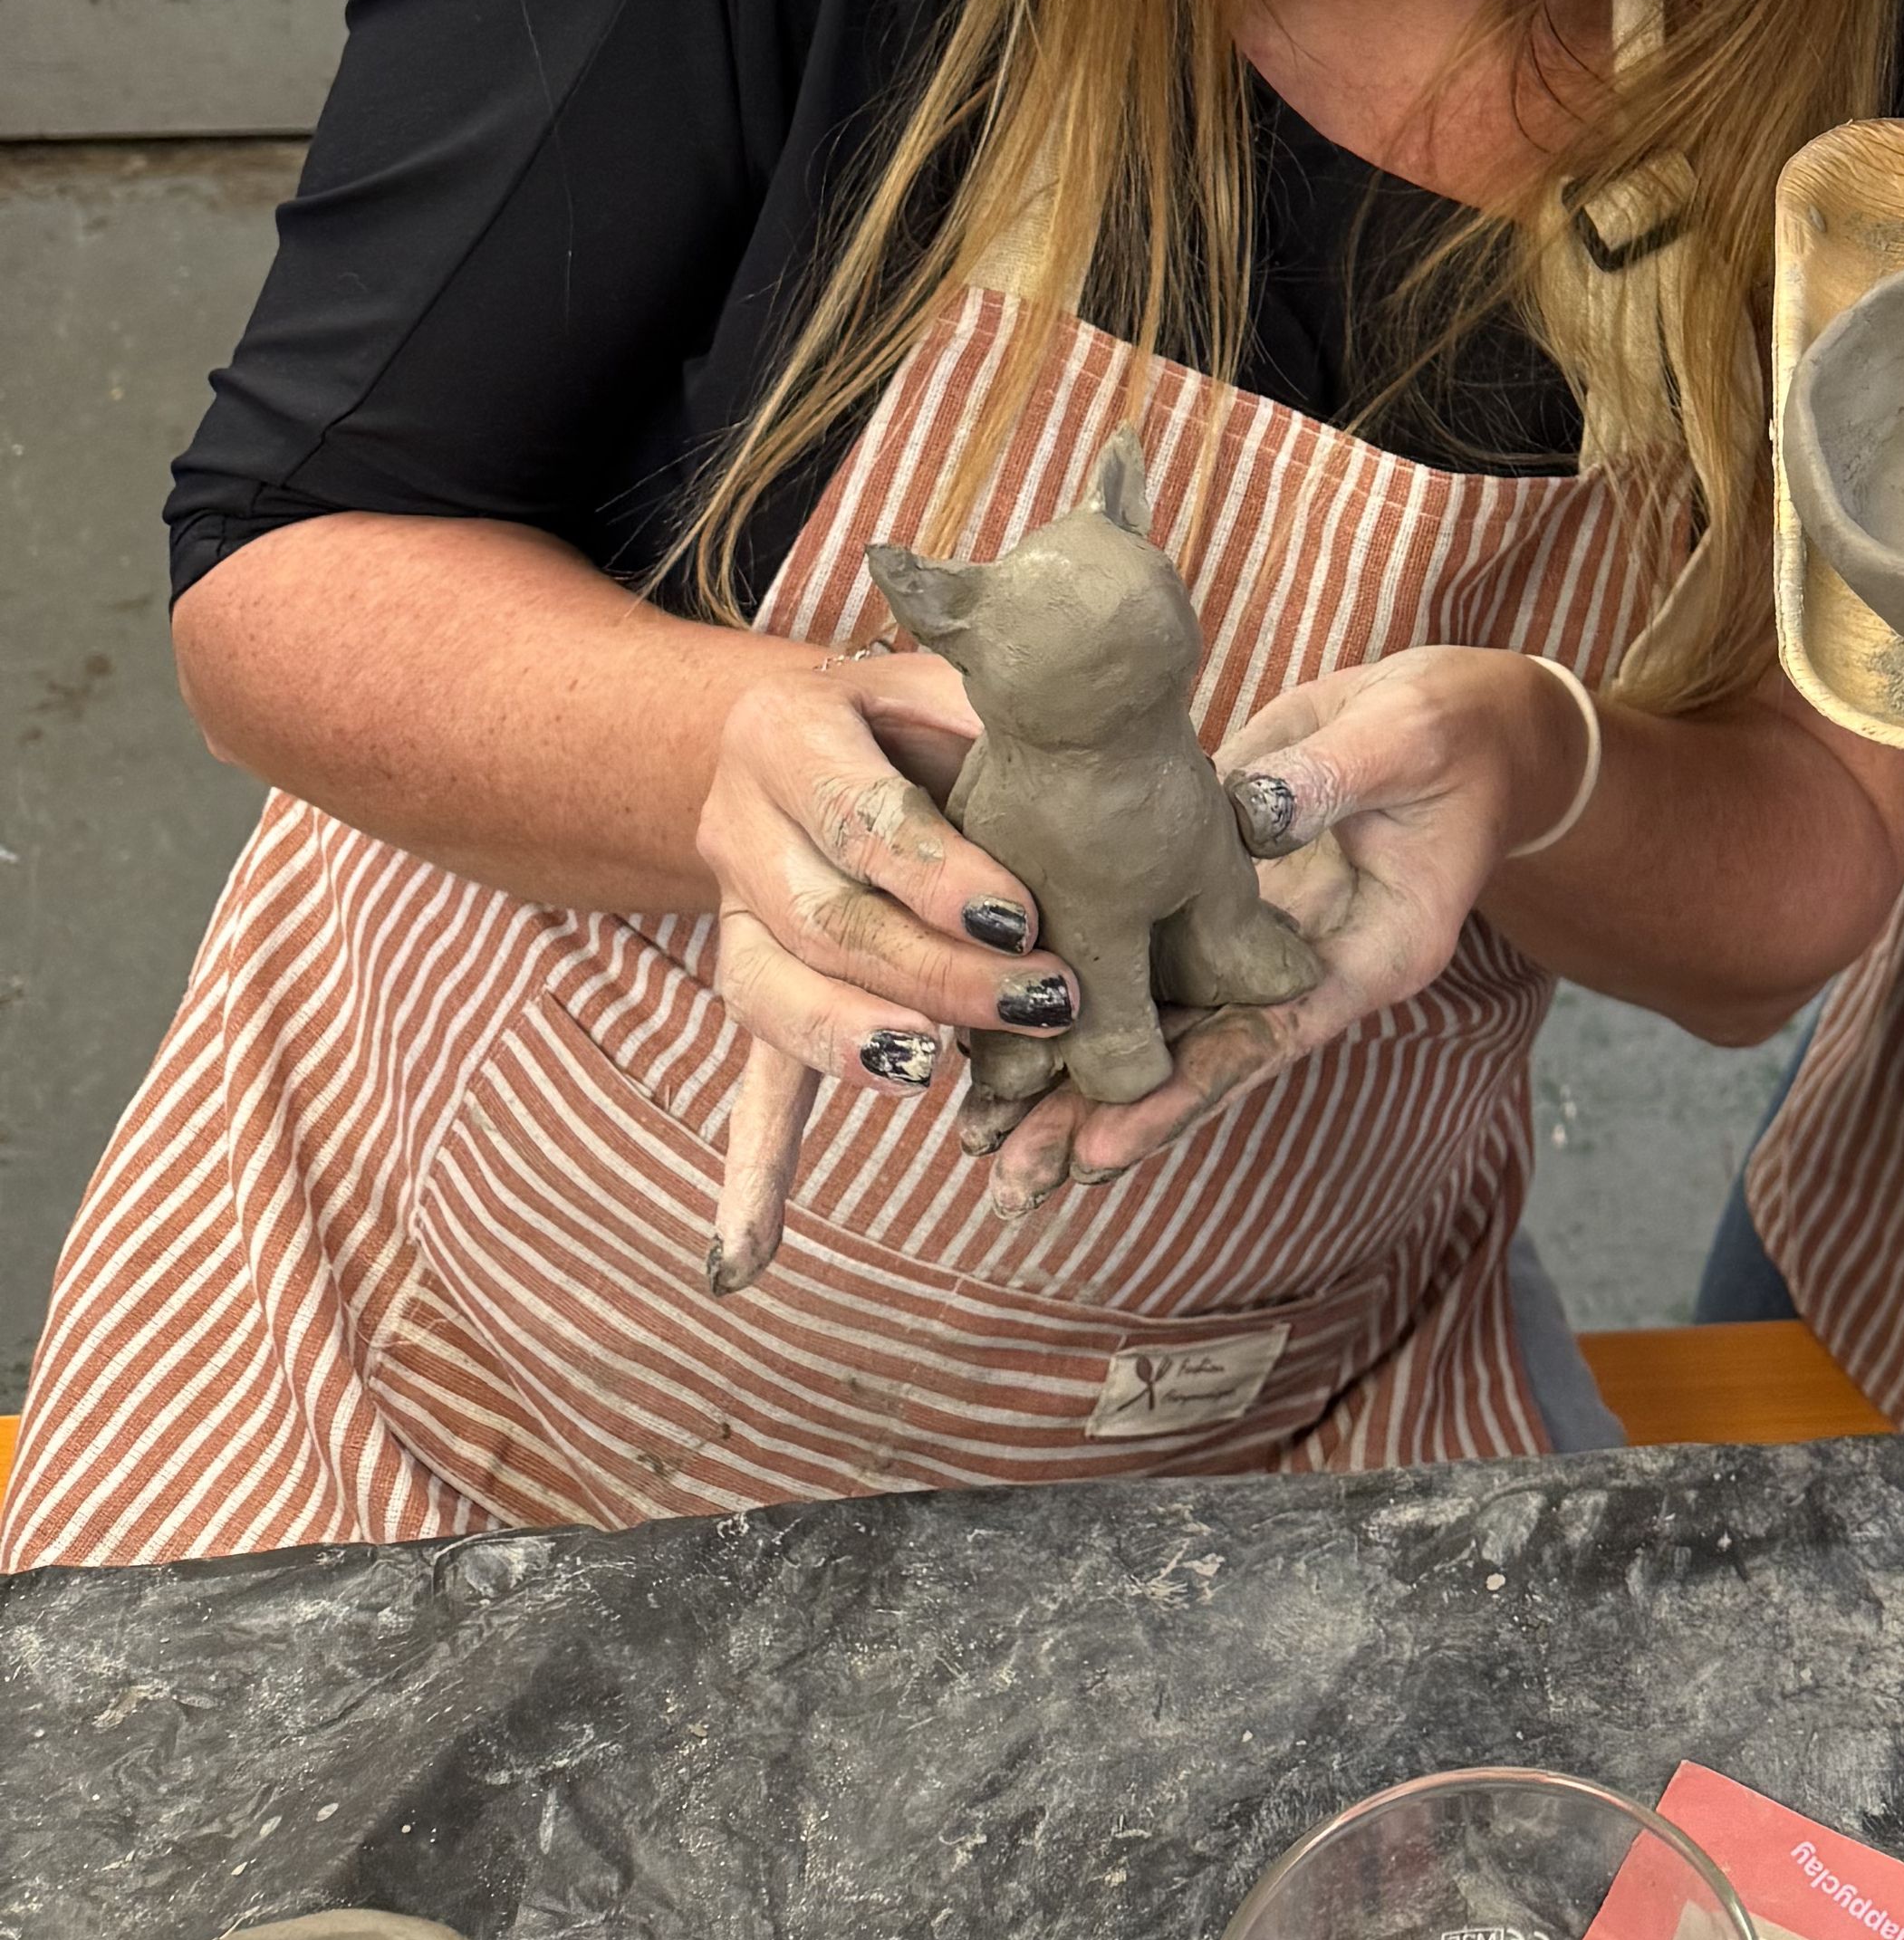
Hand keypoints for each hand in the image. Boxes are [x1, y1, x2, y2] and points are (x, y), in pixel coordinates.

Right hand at [697, 644, 1068, 1292]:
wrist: (824, 725)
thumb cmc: (928, 704)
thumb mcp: (963, 682)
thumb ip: (1015, 721)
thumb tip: (1131, 738)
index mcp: (785, 733)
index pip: (859, 814)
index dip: (936, 871)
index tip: (1021, 915)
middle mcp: (738, 826)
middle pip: (826, 918)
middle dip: (931, 970)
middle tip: (1037, 1003)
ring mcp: (737, 914)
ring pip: (778, 995)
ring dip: (856, 1043)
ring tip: (929, 1071)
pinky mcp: (758, 981)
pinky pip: (752, 1079)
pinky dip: (756, 1169)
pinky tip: (747, 1257)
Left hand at [969, 647, 1588, 1210]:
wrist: (1461, 716)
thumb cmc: (1454, 730)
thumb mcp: (1405, 741)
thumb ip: (1331, 779)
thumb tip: (1249, 817)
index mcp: (1367, 954)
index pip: (1266, 1038)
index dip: (1184, 1093)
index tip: (1100, 1146)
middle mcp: (1305, 969)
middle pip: (1198, 1057)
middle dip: (1101, 1120)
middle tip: (1011, 1178)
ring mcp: (1258, 938)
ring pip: (1160, 1019)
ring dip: (1073, 1076)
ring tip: (982, 1140)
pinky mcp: (1220, 895)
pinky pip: (1145, 956)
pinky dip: (1078, 991)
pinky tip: (1003, 1027)